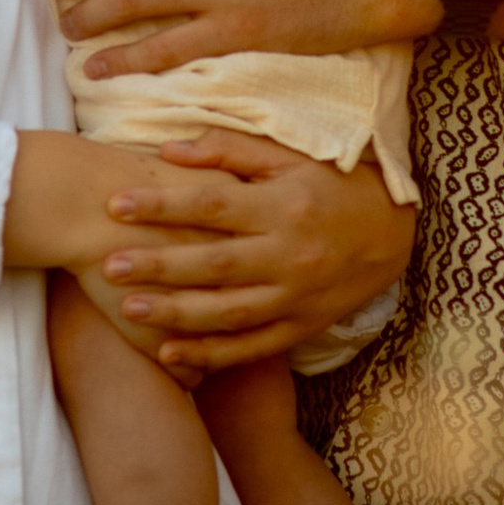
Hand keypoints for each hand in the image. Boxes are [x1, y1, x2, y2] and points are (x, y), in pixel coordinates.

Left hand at [103, 132, 414, 371]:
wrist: (393, 233)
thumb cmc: (334, 184)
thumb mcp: (290, 156)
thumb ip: (228, 152)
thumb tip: (168, 150)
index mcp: (284, 206)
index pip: (212, 206)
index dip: (162, 206)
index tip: (115, 203)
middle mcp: (290, 254)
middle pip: (214, 264)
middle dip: (159, 265)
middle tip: (109, 263)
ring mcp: (296, 296)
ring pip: (228, 312)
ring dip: (176, 313)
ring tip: (129, 308)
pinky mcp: (301, 326)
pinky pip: (251, 346)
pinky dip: (211, 353)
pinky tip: (170, 353)